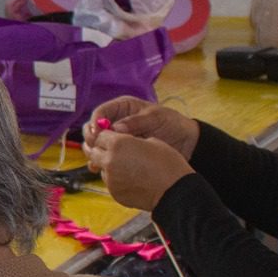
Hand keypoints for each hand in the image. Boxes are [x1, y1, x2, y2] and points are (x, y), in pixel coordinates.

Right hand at [83, 96, 199, 158]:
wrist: (186, 143)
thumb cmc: (172, 124)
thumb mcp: (156, 118)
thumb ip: (136, 121)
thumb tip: (116, 127)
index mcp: (123, 108)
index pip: (101, 112)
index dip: (95, 122)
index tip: (95, 134)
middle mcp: (116, 121)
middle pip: (94, 128)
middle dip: (92, 137)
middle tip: (94, 148)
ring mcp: (118, 137)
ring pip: (97, 143)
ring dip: (93, 151)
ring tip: (95, 161)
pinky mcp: (121, 151)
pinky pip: (107, 155)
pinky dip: (102, 161)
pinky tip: (100, 168)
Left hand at [84, 130, 193, 209]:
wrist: (175, 191)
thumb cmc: (168, 163)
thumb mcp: (151, 141)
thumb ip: (130, 139)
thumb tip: (122, 140)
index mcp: (118, 144)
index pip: (100, 135)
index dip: (106, 135)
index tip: (113, 137)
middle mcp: (109, 161)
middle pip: (93, 151)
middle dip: (101, 149)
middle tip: (112, 150)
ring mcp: (110, 179)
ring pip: (101, 167)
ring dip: (108, 164)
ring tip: (126, 166)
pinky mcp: (114, 193)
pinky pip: (110, 182)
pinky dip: (116, 178)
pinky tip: (131, 178)